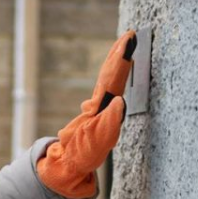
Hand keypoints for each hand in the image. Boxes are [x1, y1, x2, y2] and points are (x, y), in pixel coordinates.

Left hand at [37, 30, 136, 198]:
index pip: (112, 79)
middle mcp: (97, 104)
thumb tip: (120, 101)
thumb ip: (110, 122)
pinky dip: (113, 76)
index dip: (121, 60)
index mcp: (98, 107)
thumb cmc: (83, 153)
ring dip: (115, 62)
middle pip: (108, 75)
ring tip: (123, 46)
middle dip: (118, 54)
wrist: (68, 163)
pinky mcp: (98, 112)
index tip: (128, 41)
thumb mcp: (98, 141)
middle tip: (128, 35)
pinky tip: (116, 72)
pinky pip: (108, 88)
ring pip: (107, 79)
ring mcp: (96, 107)